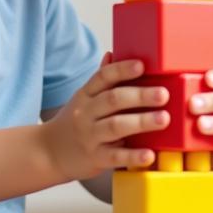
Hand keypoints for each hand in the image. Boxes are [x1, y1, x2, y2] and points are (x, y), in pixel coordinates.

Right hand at [42, 55, 168, 180]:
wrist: (48, 153)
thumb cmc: (73, 123)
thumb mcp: (83, 99)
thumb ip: (100, 80)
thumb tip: (112, 54)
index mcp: (85, 95)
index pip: (103, 77)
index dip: (122, 70)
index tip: (141, 65)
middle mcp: (86, 113)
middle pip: (113, 100)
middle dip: (140, 96)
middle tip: (163, 94)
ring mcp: (90, 136)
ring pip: (115, 126)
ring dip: (141, 122)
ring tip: (164, 119)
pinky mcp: (95, 158)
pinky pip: (115, 156)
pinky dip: (133, 156)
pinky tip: (149, 154)